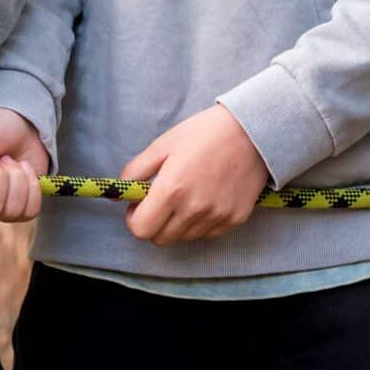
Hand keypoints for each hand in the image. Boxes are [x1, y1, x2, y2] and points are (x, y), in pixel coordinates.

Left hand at [121, 104, 270, 244]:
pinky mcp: (234, 220)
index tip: (138, 206)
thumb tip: (116, 193)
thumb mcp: (163, 144)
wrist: (253, 130)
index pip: (141, 228)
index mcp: (171, 189)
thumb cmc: (204, 132)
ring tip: (187, 196)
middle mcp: (193, 209)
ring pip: (183, 237)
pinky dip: (200, 223)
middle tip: (160, 202)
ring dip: (177, 223)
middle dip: (154, 223)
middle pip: (160, 239)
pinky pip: (207, 234)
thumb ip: (135, 170)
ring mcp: (215, 217)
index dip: (134, 219)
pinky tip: (206, 199)